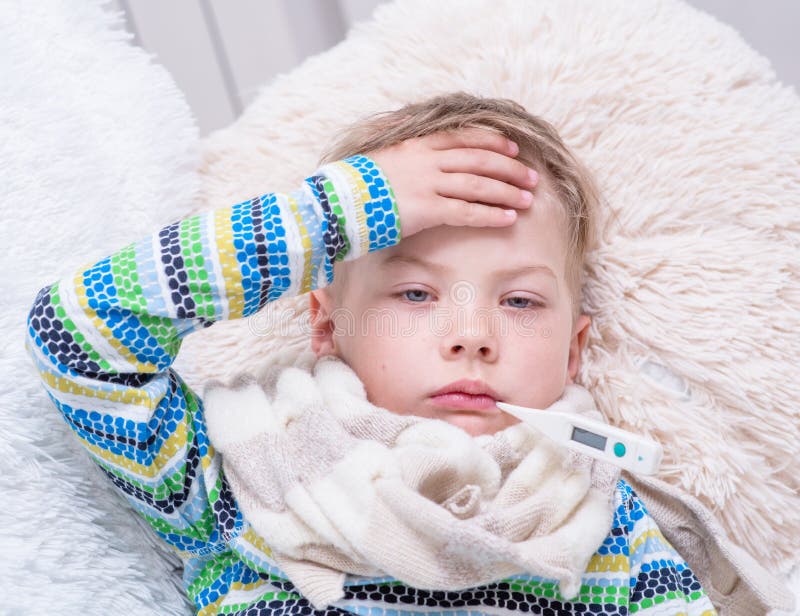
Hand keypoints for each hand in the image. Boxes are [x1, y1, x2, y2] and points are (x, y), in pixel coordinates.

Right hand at [368, 128, 538, 238]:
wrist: (336, 203)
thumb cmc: (356, 186)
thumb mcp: (382, 159)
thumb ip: (405, 155)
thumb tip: (417, 153)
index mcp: (417, 145)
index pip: (464, 137)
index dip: (493, 143)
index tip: (514, 149)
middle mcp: (427, 161)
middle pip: (479, 160)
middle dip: (509, 168)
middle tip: (531, 177)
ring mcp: (428, 184)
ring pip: (478, 185)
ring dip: (506, 192)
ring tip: (527, 199)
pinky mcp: (427, 210)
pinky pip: (467, 211)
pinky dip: (490, 214)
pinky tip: (507, 219)